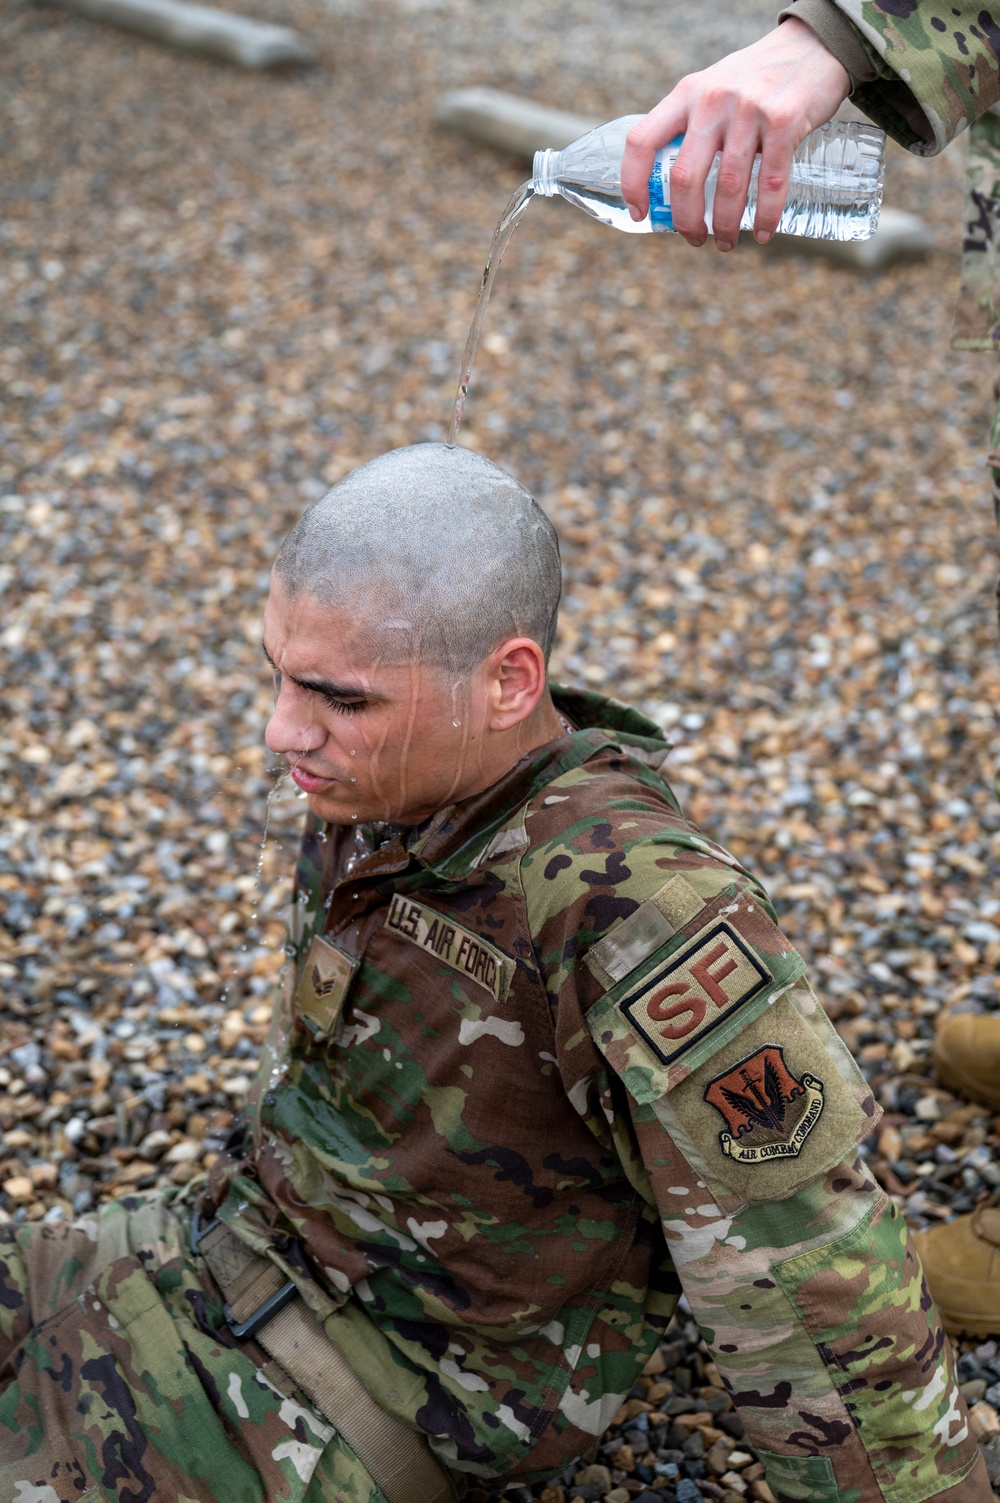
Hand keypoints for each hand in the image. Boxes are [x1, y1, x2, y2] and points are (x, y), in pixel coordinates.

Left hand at [620, 19, 850, 250]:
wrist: (812, 46)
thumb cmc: (755, 80)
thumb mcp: (712, 89)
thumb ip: (692, 127)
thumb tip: (674, 191)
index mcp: (686, 94)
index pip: (642, 141)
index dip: (634, 183)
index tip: (641, 213)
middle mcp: (713, 100)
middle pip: (684, 176)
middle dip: (687, 220)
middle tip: (694, 239)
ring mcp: (749, 110)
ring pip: (728, 186)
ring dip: (725, 225)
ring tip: (726, 243)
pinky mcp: (785, 121)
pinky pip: (770, 182)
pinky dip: (765, 215)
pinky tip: (762, 233)